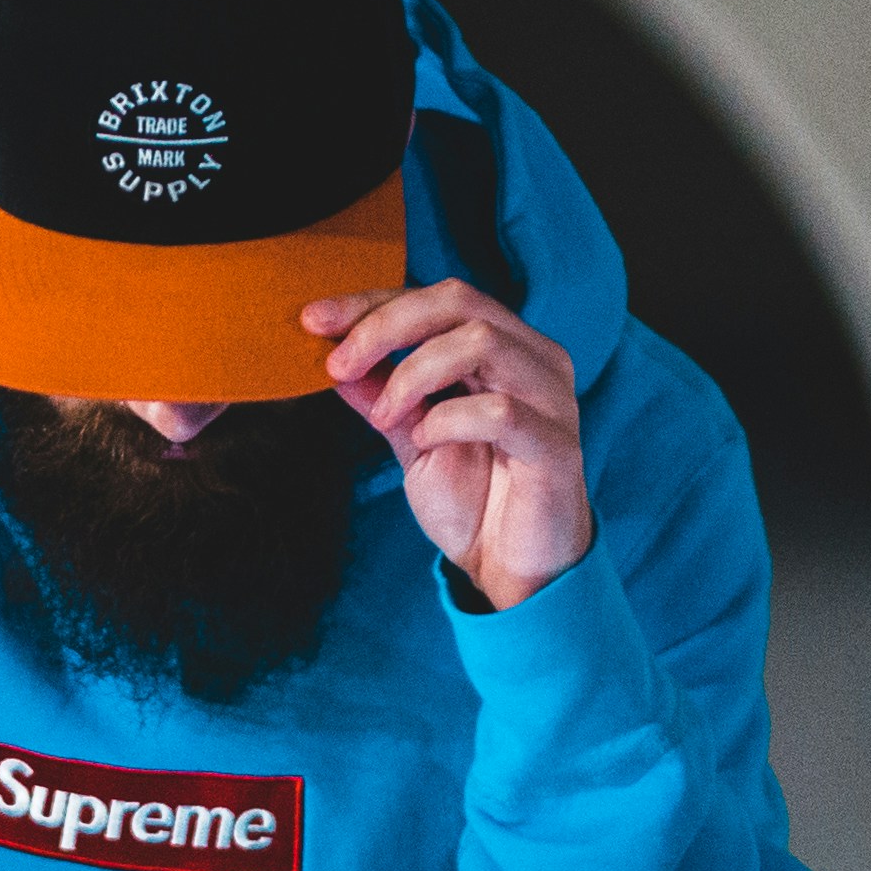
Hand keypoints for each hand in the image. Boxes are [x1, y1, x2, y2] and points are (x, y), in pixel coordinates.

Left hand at [306, 278, 591, 609]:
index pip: (435, 299)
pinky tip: (427, 442)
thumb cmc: (477, 502)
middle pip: (458, 300)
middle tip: (338, 365)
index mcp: (503, 348)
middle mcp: (533, 359)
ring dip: (414, 373)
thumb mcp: (414, 444)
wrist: (515, 572)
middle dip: (385, 325)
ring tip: (386, 417)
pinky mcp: (556, 444)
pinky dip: (449, 420)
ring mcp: (550, 397)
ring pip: (481, 340)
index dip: (371, 303)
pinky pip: (500, 411)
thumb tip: (337, 364)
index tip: (314, 321)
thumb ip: (384, 400)